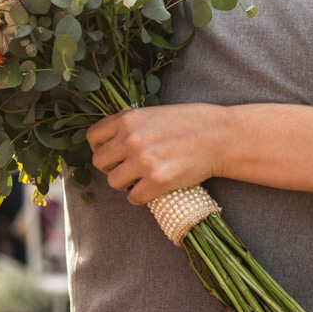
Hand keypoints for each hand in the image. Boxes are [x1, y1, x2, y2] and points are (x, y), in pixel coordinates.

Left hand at [88, 105, 226, 204]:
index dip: (101, 147)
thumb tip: (109, 144)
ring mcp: (143, 161)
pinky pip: (133, 198)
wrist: (220, 136)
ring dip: (125, 184)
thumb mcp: (154, 114)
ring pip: (113, 182)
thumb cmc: (190, 123)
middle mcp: (131, 139)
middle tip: (129, 168)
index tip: (114, 153)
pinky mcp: (157, 181)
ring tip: (141, 179)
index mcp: (128, 119)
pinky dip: (140, 196)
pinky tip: (153, 187)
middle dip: (112, 167)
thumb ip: (130, 126)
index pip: (92, 137)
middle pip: (99, 162)